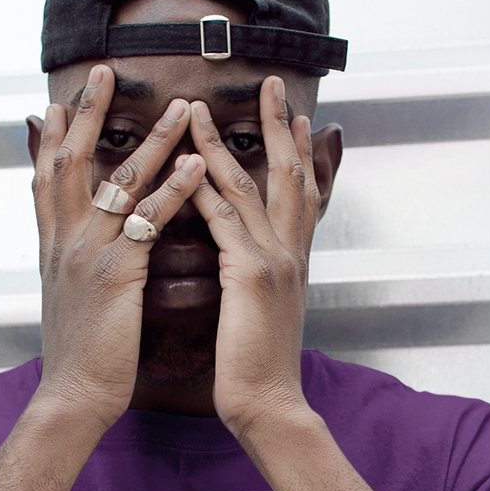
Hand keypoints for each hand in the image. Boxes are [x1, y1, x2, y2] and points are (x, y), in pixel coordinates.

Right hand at [31, 66, 206, 432]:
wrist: (73, 396)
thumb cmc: (80, 355)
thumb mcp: (71, 298)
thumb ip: (77, 264)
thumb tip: (84, 247)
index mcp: (53, 247)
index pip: (45, 179)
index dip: (49, 137)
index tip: (55, 102)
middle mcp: (64, 242)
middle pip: (69, 161)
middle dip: (84, 114)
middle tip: (101, 72)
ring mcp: (88, 254)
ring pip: (119, 181)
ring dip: (153, 139)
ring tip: (180, 106)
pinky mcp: (116, 274)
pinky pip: (148, 221)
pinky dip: (174, 189)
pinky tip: (196, 164)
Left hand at [187, 76, 320, 443]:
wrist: (271, 405)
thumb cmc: (257, 368)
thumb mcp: (263, 312)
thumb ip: (258, 278)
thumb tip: (247, 259)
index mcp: (292, 260)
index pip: (300, 193)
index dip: (298, 151)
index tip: (295, 115)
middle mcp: (289, 252)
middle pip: (290, 174)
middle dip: (281, 126)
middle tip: (273, 85)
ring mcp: (274, 261)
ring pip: (251, 187)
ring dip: (223, 143)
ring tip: (202, 108)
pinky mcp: (251, 277)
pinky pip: (225, 221)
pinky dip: (207, 189)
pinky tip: (190, 163)